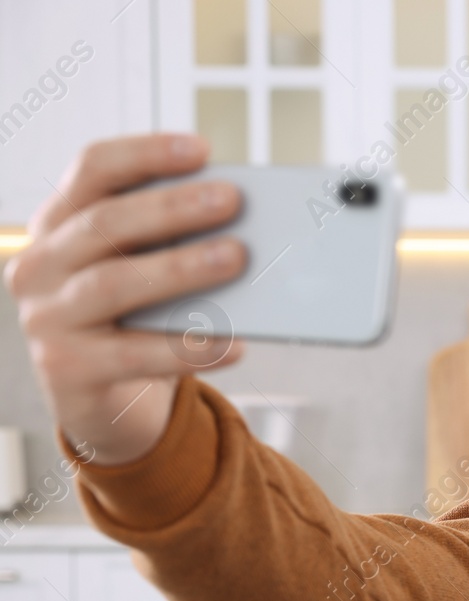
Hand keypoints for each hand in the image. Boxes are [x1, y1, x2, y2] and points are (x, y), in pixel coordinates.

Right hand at [4, 133, 247, 465]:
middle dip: (171, 208)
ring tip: (236, 258)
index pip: (92, 170)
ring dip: (180, 268)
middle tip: (230, 200)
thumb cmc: (133, 319)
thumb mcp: (141, 268)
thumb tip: (242, 222)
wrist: (104, 399)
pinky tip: (233, 343)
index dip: (144, 154)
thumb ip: (169, 242)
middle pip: (105, 224)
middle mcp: (41, 264)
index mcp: (58, 223)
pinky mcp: (67, 368)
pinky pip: (135, 354)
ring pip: (114, 283)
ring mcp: (46, 317)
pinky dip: (189, 348)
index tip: (201, 149)